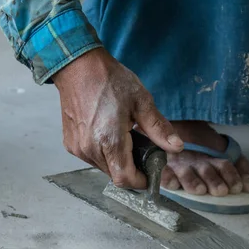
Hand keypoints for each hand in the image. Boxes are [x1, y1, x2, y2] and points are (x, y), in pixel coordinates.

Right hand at [52, 48, 182, 188]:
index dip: (140, 181)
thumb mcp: (141, 102)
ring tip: (125, 139)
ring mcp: (78, 148)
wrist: (78, 67)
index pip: (125, 179)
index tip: (150, 174)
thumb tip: (177, 147)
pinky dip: (103, 153)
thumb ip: (159, 129)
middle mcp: (90, 149)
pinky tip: (108, 135)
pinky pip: (91, 158)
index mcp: (109, 140)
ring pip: (103, 168)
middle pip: (115, 175)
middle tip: (141, 150)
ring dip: (117, 161)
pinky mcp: (71, 144)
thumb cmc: (109, 81)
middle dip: (131, 169)